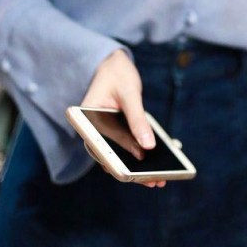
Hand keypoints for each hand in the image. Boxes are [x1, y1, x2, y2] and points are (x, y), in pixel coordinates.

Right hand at [82, 49, 164, 187]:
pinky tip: (161, 163)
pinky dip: (142, 155)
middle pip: (110, 158)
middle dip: (133, 172)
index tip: (134, 171)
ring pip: (120, 158)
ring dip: (139, 169)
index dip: (115, 161)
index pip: (99, 147)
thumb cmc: (118, 74)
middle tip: (155, 181)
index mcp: (86, 121)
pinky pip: (128, 150)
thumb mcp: (130, 92)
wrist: (114, 65)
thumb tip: (149, 146)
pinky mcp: (115, 136)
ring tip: (160, 179)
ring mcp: (103, 136)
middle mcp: (92, 132)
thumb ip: (137, 118)